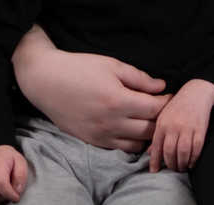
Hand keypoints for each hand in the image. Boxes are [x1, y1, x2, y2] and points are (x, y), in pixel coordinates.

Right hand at [0, 145, 26, 203]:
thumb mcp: (20, 161)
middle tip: (13, 191)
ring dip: (1, 198)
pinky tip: (0, 192)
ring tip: (6, 190)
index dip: (9, 194)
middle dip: (6, 196)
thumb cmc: (9, 158)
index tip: (17, 197)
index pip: (1, 183)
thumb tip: (18, 191)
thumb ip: (21, 175)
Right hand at [13, 27, 169, 151]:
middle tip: (160, 108)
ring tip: (145, 119)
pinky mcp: (92, 141)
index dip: (166, 102)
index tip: (168, 95)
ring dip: (146, 134)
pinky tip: (128, 126)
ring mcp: (101, 135)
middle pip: (149, 130)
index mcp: (118, 101)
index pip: (155, 109)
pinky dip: (129, 140)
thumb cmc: (78, 68)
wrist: (46, 81)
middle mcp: (111, 123)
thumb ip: (139, 78)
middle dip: (159, 119)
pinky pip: (119, 148)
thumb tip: (161, 87)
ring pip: (137, 144)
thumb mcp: (111, 64)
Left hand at [148, 79, 213, 172]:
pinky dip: (194, 158)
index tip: (154, 171)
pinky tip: (192, 163)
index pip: (156, 146)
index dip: (155, 160)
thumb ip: (157, 134)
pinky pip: (196, 148)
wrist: (196, 92)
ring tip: (182, 167)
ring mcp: (187, 128)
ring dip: (182, 164)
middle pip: (170, 151)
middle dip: (170, 164)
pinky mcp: (200, 129)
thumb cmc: (177, 106)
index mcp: (162, 123)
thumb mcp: (163, 117)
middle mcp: (174, 126)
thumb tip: (150, 153)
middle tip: (172, 169)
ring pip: (183, 152)